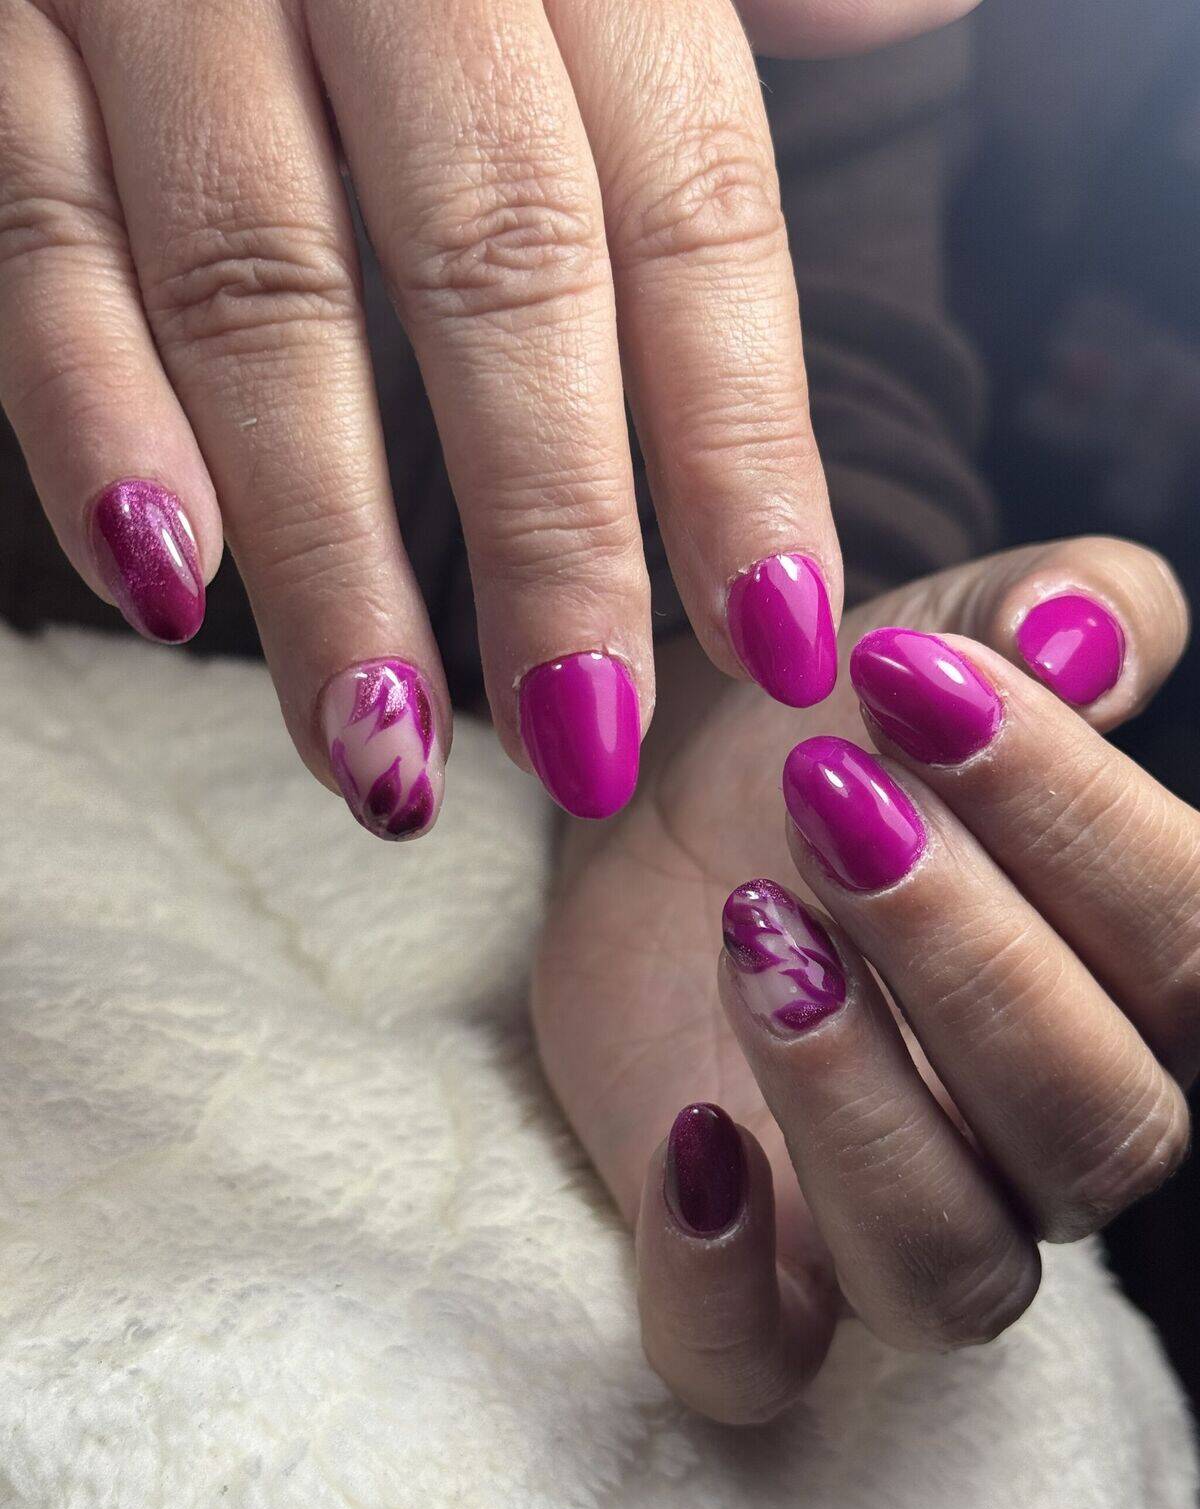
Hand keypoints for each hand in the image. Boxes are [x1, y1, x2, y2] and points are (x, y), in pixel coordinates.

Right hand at [0, 0, 956, 838]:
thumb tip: (912, 13)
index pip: (688, 208)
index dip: (740, 439)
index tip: (779, 640)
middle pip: (491, 266)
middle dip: (546, 534)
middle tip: (584, 742)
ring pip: (255, 288)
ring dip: (323, 552)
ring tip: (385, 753)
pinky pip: (29, 232)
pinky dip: (87, 417)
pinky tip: (163, 586)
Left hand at [533, 536, 1195, 1421]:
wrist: (661, 808)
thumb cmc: (825, 730)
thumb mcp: (932, 634)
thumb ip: (1049, 611)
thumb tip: (1091, 629)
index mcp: (1128, 976)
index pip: (1189, 943)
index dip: (1073, 815)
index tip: (913, 681)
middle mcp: (1044, 1125)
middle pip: (1093, 1118)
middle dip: (964, 951)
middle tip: (828, 799)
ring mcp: (898, 1213)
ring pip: (954, 1263)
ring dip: (863, 1101)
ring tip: (757, 935)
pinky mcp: (750, 1272)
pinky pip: (758, 1366)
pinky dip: (723, 1290)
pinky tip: (689, 1145)